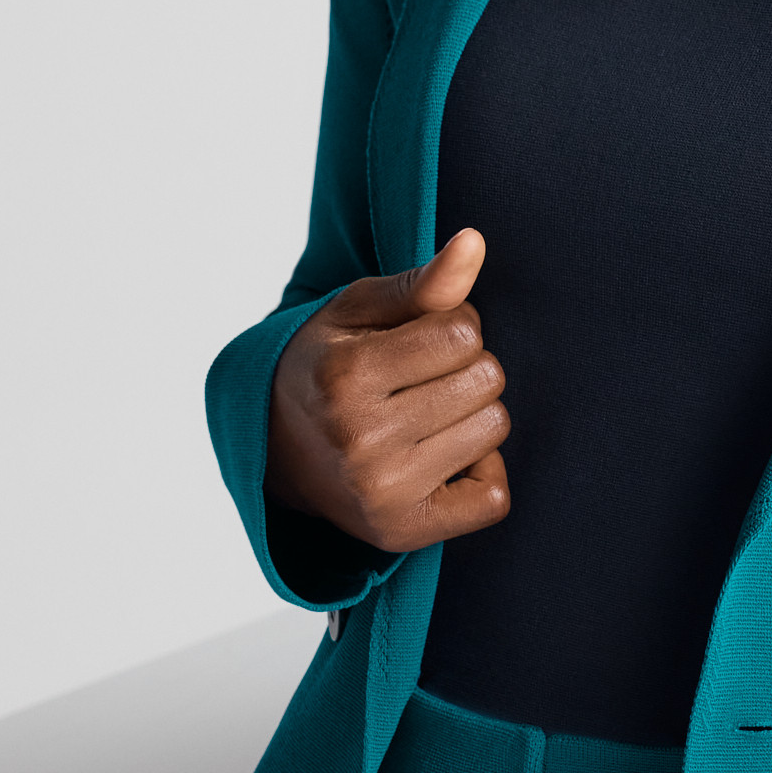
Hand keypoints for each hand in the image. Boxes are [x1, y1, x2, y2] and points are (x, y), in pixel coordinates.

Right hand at [265, 229, 510, 552]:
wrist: (275, 452)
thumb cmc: (327, 367)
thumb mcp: (358, 313)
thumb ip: (421, 282)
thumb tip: (474, 242)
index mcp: (346, 375)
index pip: (464, 332)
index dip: (453, 327)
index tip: (418, 342)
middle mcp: (361, 437)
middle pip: (487, 379)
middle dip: (465, 370)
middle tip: (419, 383)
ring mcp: (382, 491)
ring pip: (496, 430)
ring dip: (474, 417)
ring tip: (425, 419)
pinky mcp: (403, 531)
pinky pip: (494, 498)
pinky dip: (481, 475)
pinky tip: (441, 461)